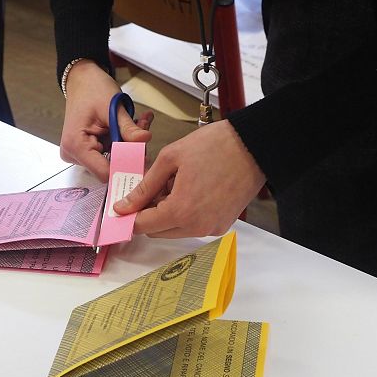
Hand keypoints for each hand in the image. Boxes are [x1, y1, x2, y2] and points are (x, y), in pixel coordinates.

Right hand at [60, 60, 153, 180]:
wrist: (82, 79)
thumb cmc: (92, 89)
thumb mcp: (113, 107)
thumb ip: (128, 128)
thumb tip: (144, 140)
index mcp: (76, 146)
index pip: (105, 172)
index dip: (126, 165)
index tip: (144, 154)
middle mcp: (74, 154)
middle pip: (111, 166)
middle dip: (131, 150)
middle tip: (144, 128)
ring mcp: (80, 154)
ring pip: (114, 159)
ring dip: (130, 143)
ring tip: (139, 122)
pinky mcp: (88, 150)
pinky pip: (111, 152)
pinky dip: (123, 140)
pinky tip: (132, 124)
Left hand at [113, 120, 264, 237]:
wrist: (253, 145)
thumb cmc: (216, 146)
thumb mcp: (170, 159)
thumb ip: (144, 187)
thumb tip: (124, 206)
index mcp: (180, 211)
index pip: (142, 226)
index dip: (129, 215)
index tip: (123, 206)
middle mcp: (196, 226)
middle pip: (157, 231)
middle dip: (149, 213)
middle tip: (152, 188)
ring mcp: (211, 228)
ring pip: (175, 230)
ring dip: (167, 213)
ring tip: (175, 185)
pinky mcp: (222, 225)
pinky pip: (194, 226)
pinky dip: (186, 214)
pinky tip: (191, 190)